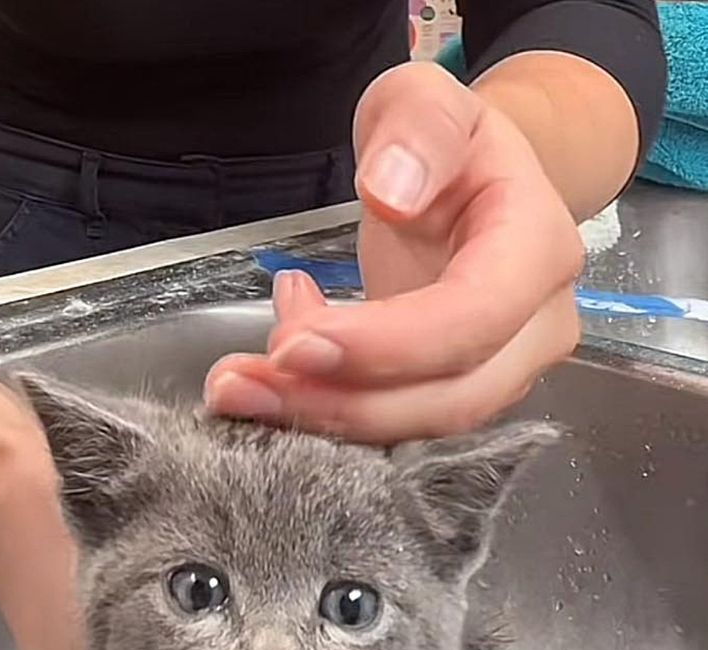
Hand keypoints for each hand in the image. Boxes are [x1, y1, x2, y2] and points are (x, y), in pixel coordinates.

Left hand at [205, 62, 583, 442]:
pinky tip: (271, 385)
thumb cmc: (442, 143)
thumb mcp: (424, 100)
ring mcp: (503, 369)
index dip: (385, 345)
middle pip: (448, 396)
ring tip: (240, 387)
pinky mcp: (455, 392)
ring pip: (419, 425)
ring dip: (321, 418)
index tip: (292, 344)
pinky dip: (327, 414)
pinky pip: (396, 423)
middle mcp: (535, 326)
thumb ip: (417, 128)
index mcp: (536, 247)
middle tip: (238, 383)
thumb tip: (392, 193)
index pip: (473, 317)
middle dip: (336, 401)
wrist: (465, 183)